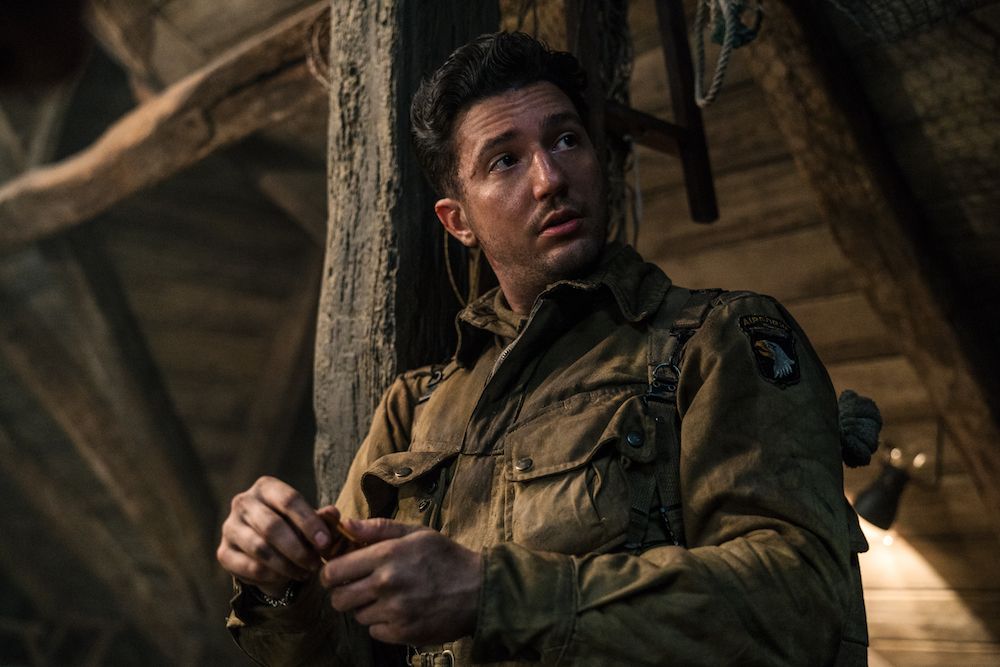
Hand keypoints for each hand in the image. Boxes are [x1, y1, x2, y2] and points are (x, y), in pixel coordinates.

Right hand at [217, 476, 333, 597]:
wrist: (269, 551)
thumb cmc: (294, 529)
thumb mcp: (311, 522)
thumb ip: (323, 518)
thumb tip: (333, 513)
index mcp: (266, 487)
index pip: (289, 500)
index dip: (309, 522)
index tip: (325, 543)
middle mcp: (243, 502)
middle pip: (272, 525)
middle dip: (297, 549)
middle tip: (315, 564)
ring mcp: (230, 526)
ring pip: (260, 548)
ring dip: (286, 565)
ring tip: (305, 572)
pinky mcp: (223, 552)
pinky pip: (249, 566)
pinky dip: (271, 575)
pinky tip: (286, 577)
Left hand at [319, 519, 480, 644]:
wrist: (479, 590)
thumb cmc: (446, 557)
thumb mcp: (416, 533)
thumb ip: (378, 528)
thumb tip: (347, 525)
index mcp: (387, 555)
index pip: (334, 570)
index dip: (330, 573)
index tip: (337, 573)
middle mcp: (386, 584)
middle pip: (338, 598)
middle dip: (343, 593)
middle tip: (358, 587)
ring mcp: (394, 612)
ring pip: (357, 615)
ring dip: (366, 607)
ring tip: (387, 597)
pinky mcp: (403, 633)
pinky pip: (375, 631)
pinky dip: (382, 624)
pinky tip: (399, 611)